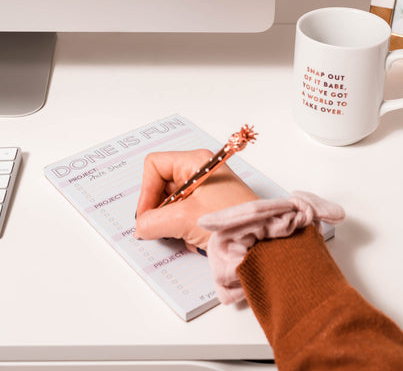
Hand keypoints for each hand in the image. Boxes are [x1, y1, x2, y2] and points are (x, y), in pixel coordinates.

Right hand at [135, 149, 258, 251]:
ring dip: (173, 222)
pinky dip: (184, 228)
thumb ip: (153, 221)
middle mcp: (200, 171)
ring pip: (171, 203)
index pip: (155, 166)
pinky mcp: (209, 206)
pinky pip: (183, 214)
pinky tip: (196, 237)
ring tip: (187, 232)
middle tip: (164, 227)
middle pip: (161, 185)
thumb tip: (140, 227)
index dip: (146, 191)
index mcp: (195, 162)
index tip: (147, 215)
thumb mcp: (185, 219)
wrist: (262, 240)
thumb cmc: (232, 220)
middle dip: (160, 210)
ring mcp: (205, 189)